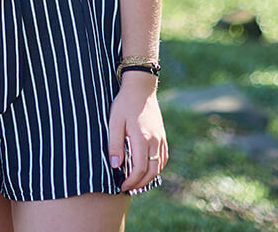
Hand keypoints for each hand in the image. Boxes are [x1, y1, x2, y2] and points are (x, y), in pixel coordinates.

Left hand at [108, 74, 167, 190]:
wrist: (141, 88)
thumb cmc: (124, 103)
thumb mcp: (114, 122)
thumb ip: (115, 144)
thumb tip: (116, 166)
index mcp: (142, 138)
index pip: (140, 169)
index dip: (132, 181)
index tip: (122, 186)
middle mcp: (155, 141)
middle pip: (152, 171)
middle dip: (141, 183)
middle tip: (129, 188)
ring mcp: (161, 138)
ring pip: (159, 165)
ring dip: (149, 177)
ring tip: (137, 182)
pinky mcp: (162, 135)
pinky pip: (163, 157)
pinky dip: (157, 167)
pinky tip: (148, 169)